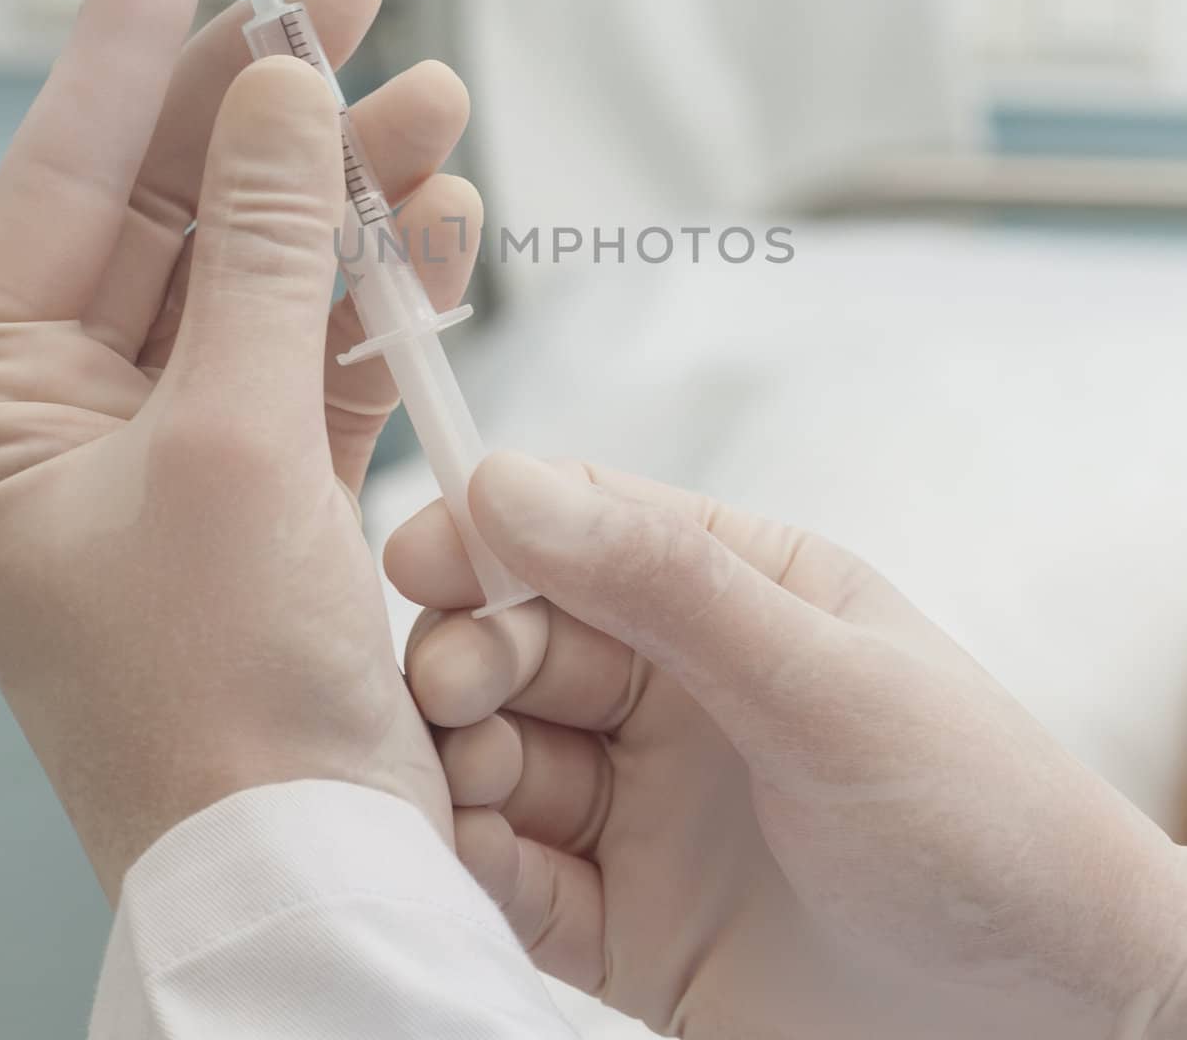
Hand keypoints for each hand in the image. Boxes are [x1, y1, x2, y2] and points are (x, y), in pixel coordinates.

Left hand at [0, 0, 480, 897]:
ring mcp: (178, 436)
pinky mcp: (270, 474)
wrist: (308, 861)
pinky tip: (444, 229)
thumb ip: (264, 250)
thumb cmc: (219, 689)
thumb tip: (283, 89)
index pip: (68, 169)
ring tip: (435, 114)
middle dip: (273, 100)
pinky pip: (326, 341)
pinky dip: (388, 286)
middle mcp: (71, 408)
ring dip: (352, 189)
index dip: (130, 29)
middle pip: (181, 200)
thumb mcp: (233, 438)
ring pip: (269, 264)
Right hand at [387, 454, 1186, 1038]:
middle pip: (524, 640)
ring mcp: (647, 803)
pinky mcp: (626, 919)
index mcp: (734, 593)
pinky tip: (471, 858)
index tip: (421, 557)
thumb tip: (507, 485)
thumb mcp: (824, 680)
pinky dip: (479, 863)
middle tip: (454, 690)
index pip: (585, 529)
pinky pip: (520, 876)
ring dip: (463, 758)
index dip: (495, 533)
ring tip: (464, 777)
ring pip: (505, 753)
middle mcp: (677, 687)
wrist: (1049, 1023)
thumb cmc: (977, 816)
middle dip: (473, 655)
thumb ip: (665, 586)